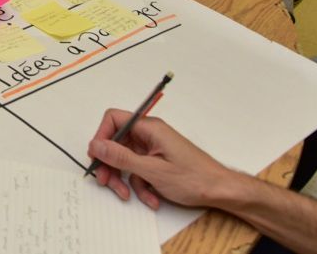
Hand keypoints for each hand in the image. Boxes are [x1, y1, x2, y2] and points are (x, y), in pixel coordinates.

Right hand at [87, 108, 233, 209]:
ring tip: (127, 195)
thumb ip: (121, 157)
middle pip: (117, 142)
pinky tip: (151, 198)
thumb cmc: (193, 178)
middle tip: (106, 182)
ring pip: (126, 159)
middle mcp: (149, 134)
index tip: (97, 157)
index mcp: (149, 128)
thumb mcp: (152, 170)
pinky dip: (141, 185)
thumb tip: (95, 144)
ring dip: (125, 179)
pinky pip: (139, 170)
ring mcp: (153, 148)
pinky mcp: (158, 162)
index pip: (114, 119)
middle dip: (110, 164)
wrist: (221, 191)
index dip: (101, 136)